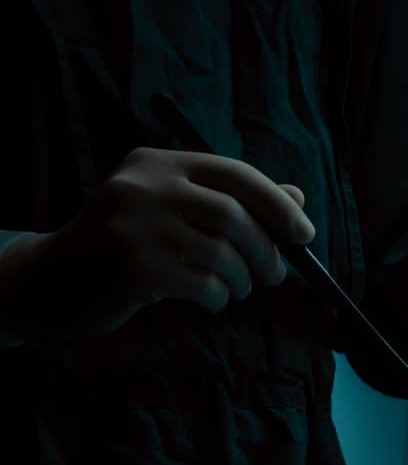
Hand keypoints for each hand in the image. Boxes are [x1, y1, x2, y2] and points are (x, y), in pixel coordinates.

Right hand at [0, 147, 311, 342]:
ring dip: (242, 279)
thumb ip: (232, 201)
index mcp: (157, 163)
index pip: (235, 173)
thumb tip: (298, 197)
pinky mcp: (131, 267)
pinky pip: (201, 283)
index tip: (304, 234)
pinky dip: (219, 297)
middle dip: (265, 250)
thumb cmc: (125, 245)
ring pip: (221, 252)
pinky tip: (211, 301)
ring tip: (238, 289)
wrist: (48, 282)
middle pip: (233, 215)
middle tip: (275, 274)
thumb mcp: (173, 212)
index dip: (278, 204)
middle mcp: (143, 186)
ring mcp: (134, 226)